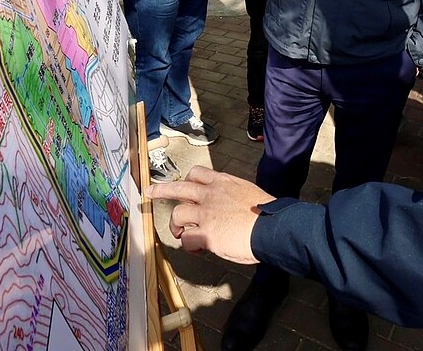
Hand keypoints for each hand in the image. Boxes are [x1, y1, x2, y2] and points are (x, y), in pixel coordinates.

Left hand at [147, 166, 269, 264]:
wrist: (272, 227)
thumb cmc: (267, 214)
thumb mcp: (249, 193)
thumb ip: (232, 197)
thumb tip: (226, 209)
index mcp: (224, 183)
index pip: (198, 173)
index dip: (188, 180)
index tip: (183, 184)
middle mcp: (211, 194)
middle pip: (178, 188)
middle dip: (161, 190)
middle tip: (150, 192)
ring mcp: (206, 213)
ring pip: (177, 214)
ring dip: (176, 226)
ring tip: (180, 233)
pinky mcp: (205, 233)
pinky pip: (187, 239)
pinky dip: (188, 244)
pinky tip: (196, 248)